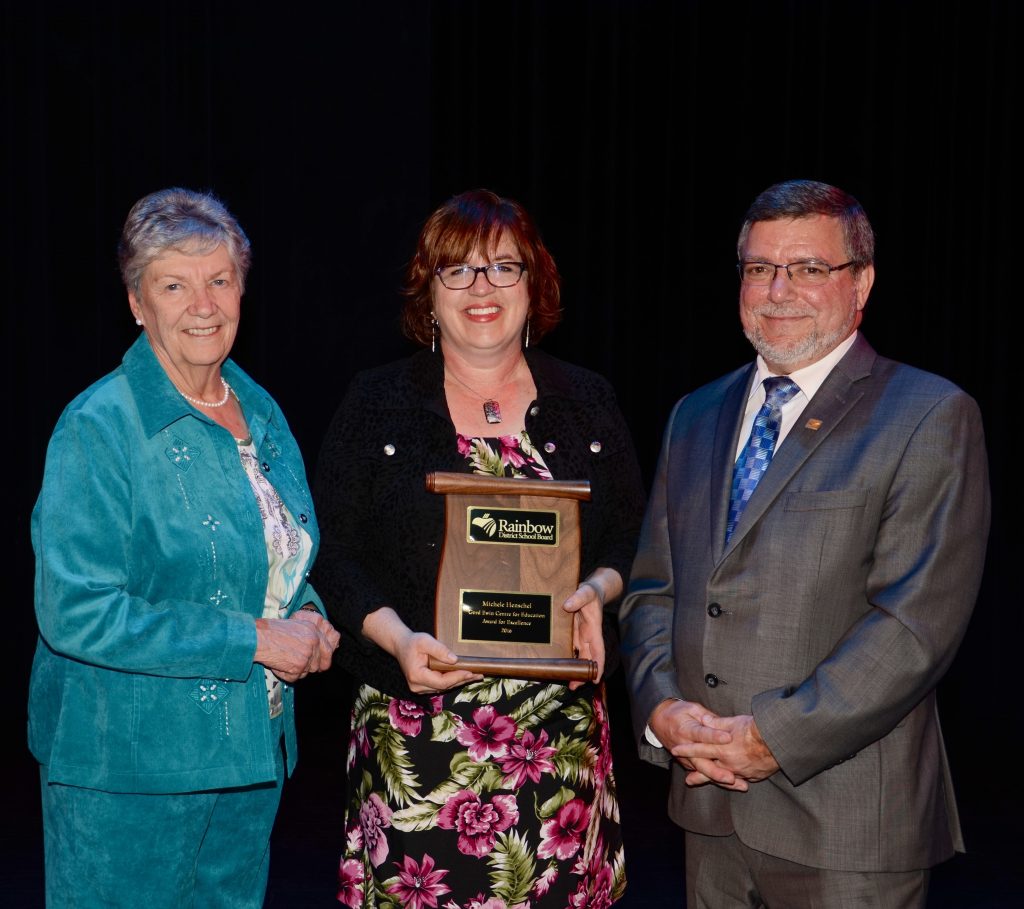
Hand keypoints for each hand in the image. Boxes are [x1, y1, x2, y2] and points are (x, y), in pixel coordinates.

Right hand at [254, 617, 321, 682]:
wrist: (259, 637)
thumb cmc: (271, 631)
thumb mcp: (295, 626)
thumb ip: (308, 637)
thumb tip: (315, 653)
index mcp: (314, 631)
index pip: (328, 650)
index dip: (325, 660)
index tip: (322, 666)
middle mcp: (313, 642)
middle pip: (317, 664)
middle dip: (307, 667)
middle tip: (294, 664)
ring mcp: (307, 655)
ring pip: (306, 672)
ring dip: (295, 671)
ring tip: (282, 659)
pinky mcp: (298, 666)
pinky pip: (295, 678)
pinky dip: (285, 675)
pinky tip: (278, 664)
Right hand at [362, 607, 480, 693]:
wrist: (401, 645)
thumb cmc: (412, 642)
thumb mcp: (425, 641)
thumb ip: (439, 650)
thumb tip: (455, 660)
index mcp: (416, 676)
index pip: (441, 681)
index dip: (457, 677)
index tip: (470, 671)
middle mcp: (417, 686)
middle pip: (444, 686)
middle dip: (462, 680)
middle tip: (479, 674)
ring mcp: (420, 688)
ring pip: (444, 687)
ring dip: (460, 681)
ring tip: (476, 675)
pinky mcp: (424, 686)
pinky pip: (441, 685)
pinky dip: (453, 680)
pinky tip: (465, 676)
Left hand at [562, 580, 605, 689]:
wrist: (588, 590)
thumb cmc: (590, 591)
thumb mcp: (586, 591)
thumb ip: (578, 597)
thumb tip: (567, 605)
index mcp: (594, 629)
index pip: (598, 651)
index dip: (598, 665)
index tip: (595, 679)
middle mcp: (587, 636)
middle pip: (587, 659)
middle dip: (583, 674)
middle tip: (573, 686)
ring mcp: (579, 636)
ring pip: (578, 657)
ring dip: (574, 669)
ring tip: (565, 681)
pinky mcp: (571, 634)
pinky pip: (570, 649)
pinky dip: (566, 658)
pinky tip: (558, 666)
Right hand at [650, 699, 746, 790]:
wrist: (659, 721)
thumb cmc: (678, 713)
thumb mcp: (692, 708)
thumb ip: (708, 717)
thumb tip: (724, 723)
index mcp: (686, 729)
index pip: (702, 734)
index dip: (715, 736)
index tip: (729, 738)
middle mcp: (685, 747)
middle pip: (701, 762)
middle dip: (716, 771)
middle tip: (732, 777)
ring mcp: (686, 758)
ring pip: (703, 772)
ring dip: (720, 780)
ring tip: (738, 785)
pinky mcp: (688, 764)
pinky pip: (702, 774)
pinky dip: (717, 780)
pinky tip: (733, 785)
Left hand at [674, 714, 778, 786]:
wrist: (777, 741)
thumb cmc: (755, 729)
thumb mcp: (733, 722)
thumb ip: (716, 723)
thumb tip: (704, 720)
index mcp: (722, 748)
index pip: (699, 749)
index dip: (686, 750)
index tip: (675, 750)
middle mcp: (729, 762)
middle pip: (709, 769)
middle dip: (697, 774)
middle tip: (688, 780)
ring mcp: (740, 771)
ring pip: (724, 778)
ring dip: (714, 780)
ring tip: (708, 784)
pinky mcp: (752, 776)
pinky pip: (740, 779)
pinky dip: (733, 781)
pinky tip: (730, 781)